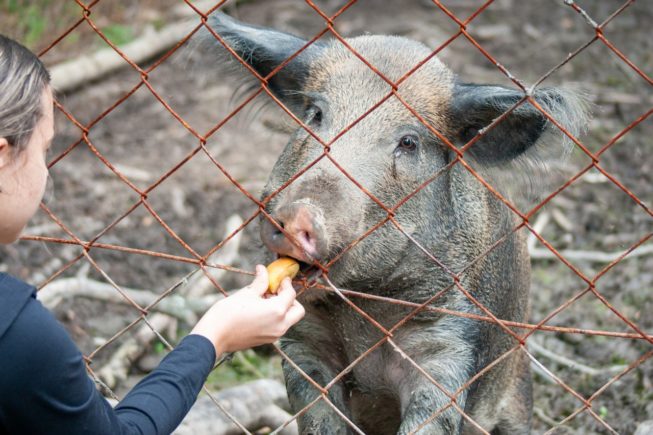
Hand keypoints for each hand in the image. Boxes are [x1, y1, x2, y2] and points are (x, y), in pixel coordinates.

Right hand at [190, 265, 304, 355]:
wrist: (214, 336)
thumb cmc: (229, 313)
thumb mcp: (247, 293)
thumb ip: (260, 282)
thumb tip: (263, 269)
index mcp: (277, 311)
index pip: (291, 294)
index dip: (286, 283)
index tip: (280, 278)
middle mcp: (280, 325)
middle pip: (297, 310)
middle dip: (290, 299)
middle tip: (276, 290)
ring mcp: (274, 335)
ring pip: (289, 319)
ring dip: (283, 308)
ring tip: (264, 299)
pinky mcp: (267, 340)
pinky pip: (279, 326)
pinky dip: (276, 317)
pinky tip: (260, 309)